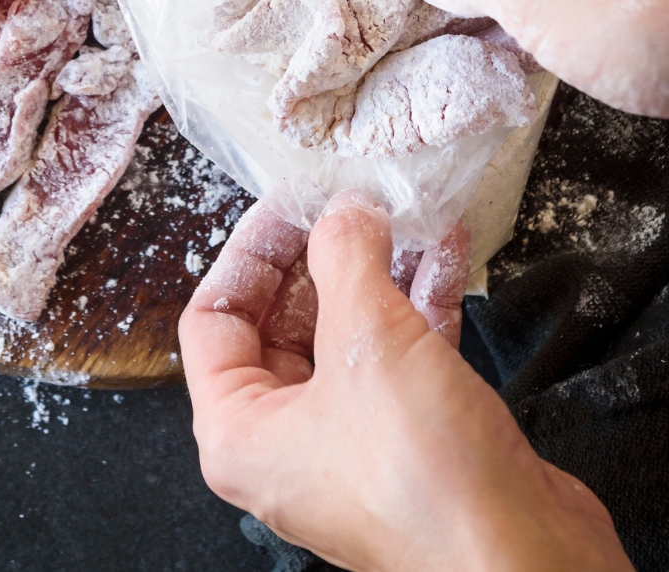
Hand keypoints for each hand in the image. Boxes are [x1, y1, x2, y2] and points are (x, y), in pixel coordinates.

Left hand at [180, 192, 633, 571]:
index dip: (251, 249)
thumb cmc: (424, 477)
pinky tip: (445, 254)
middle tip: (351, 203)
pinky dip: (418, 304)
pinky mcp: (410, 444)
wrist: (524, 559)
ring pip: (348, 335)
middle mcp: (285, 444)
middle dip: (322, 256)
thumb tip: (341, 212)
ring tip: (403, 216)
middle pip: (281, 321)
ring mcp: (349, 446)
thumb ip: (343, 256)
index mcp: (240, 433)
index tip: (292, 202)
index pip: (213, 318)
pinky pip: (398, 357)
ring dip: (378, 272)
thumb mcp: (366, 338)